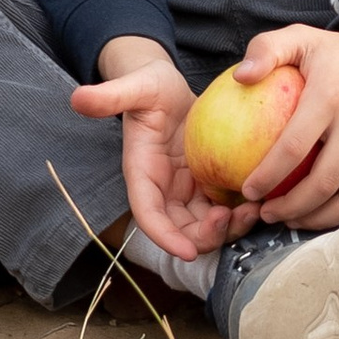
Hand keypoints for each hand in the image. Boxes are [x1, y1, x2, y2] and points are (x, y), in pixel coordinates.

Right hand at [69, 34, 238, 262]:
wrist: (169, 89)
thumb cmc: (150, 87)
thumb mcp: (135, 87)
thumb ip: (110, 96)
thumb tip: (77, 98)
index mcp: (142, 175)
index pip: (148, 215)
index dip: (165, 237)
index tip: (188, 252)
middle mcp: (164, 191)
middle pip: (180, 230)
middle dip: (204, 237)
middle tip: (230, 219)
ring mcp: (187, 191)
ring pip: (205, 225)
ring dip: (227, 229)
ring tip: (252, 211)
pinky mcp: (207, 184)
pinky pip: (224, 208)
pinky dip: (240, 213)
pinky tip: (261, 201)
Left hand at [232, 11, 338, 231]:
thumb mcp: (301, 37)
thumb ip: (266, 50)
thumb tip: (239, 77)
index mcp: (330, 97)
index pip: (294, 148)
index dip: (267, 177)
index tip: (248, 191)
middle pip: (322, 184)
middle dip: (289, 208)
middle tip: (267, 213)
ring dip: (317, 219)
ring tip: (292, 219)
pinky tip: (322, 210)